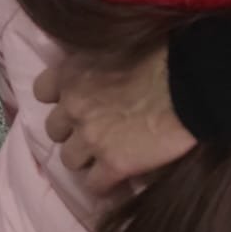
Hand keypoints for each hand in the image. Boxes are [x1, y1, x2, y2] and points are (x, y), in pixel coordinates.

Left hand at [33, 47, 193, 193]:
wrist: (187, 82)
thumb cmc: (158, 54)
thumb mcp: (112, 46)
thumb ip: (94, 65)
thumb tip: (99, 76)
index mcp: (71, 72)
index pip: (42, 91)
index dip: (58, 99)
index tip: (73, 103)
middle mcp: (73, 106)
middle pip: (54, 130)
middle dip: (72, 131)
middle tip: (94, 131)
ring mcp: (91, 137)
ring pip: (70, 160)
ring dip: (86, 159)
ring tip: (105, 156)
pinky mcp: (113, 164)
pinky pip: (94, 185)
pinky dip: (104, 184)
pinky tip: (117, 180)